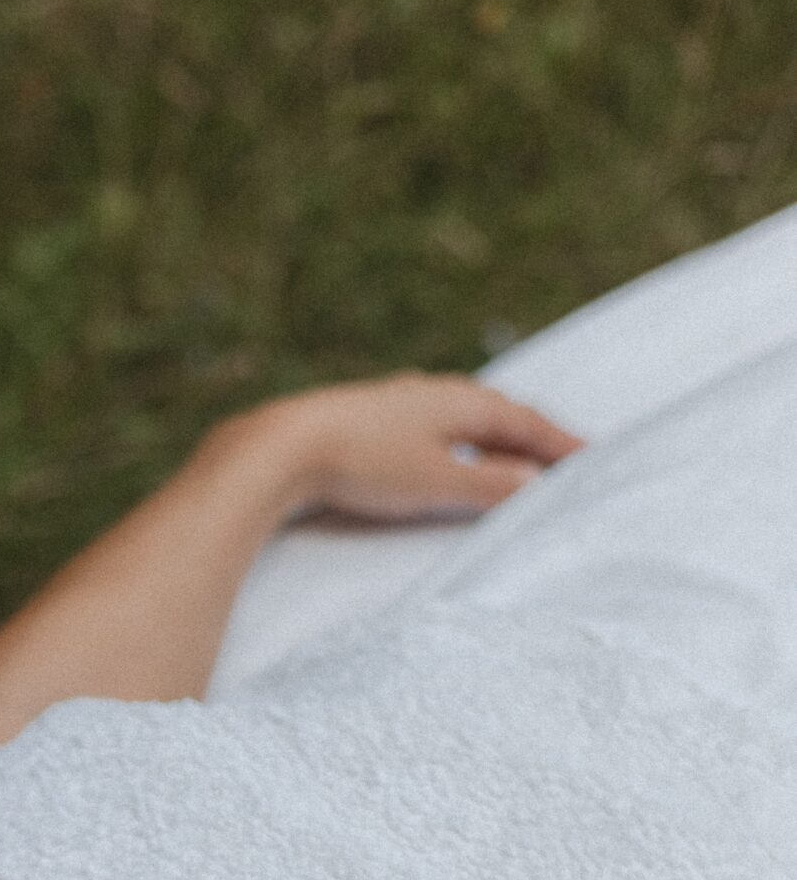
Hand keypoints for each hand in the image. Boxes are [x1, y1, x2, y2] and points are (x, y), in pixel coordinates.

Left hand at [254, 372, 582, 522]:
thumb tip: (537, 486)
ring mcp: (401, 403)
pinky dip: (457, 439)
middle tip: (563, 455)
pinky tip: (444, 448)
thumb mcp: (438, 482)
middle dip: (534, 436)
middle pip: (499, 413)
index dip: (561, 444)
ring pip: (463, 416)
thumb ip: (490, 486)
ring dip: (494, 435)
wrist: (285, 448)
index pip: (527, 423)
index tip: (593, 458)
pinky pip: (432, 425)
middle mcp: (435, 393)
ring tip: (513, 452)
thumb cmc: (365, 463)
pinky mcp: (370, 419)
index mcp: (462, 403)